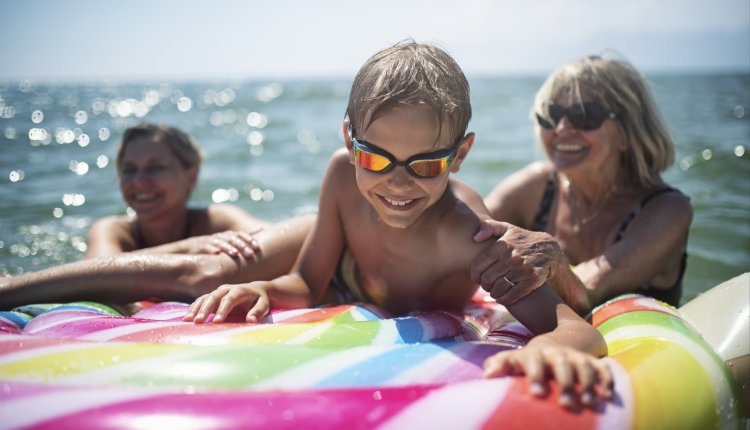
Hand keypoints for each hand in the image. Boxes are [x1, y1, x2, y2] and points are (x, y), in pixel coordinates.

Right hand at [182, 281, 270, 323]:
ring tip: (188, 320)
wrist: (255, 290)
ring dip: (196, 309)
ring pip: (205, 298)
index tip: (216, 321)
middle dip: (205, 310)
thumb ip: (258, 312)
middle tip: (198, 322)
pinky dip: (193, 308)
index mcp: (239, 290)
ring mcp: (217, 292)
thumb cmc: (260, 300)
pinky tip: (187, 317)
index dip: (223, 310)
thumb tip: (251, 320)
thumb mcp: (264, 305)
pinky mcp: (212, 296)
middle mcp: (226, 289)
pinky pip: (200, 300)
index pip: (230, 299)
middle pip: (214, 298)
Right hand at [199, 229, 261, 257]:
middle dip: (242, 245)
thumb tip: (259, 236)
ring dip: (228, 248)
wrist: (188, 248)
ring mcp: (209, 241)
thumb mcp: (226, 244)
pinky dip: (210, 249)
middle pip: (232, 239)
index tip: (258, 246)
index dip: (249, 239)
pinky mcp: (198, 247)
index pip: (240, 235)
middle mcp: (219, 237)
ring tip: (235, 254)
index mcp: (227, 236)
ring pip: (220, 243)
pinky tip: (216, 253)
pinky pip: (204, 247)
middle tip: (251, 253)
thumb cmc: (211, 247)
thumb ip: (240, 241)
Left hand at [471, 220, 565, 305]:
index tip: (476, 278)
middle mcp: (511, 257)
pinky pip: (513, 295)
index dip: (474, 275)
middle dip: (485, 285)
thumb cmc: (522, 240)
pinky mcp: (533, 279)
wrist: (550, 249)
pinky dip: (505, 300)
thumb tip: (475, 237)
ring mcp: (523, 269)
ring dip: (494, 293)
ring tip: (494, 292)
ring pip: (499, 288)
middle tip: (487, 286)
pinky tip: (503, 299)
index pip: (478, 265)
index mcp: (502, 246)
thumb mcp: (508, 229)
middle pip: (487, 279)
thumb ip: (490, 227)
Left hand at [484, 346, 613, 408]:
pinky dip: (607, 381)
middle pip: (563, 365)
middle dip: (565, 383)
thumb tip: (487, 375)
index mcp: (537, 354)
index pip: (535, 361)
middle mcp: (558, 354)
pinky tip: (608, 398)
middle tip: (566, 405)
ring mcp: (577, 357)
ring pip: (585, 368)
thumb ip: (500, 365)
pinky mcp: (593, 363)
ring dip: (588, 385)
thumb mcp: (513, 361)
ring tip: (588, 404)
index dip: (536, 375)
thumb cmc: (529, 362)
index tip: (536, 393)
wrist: (555, 345)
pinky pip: (603, 370)